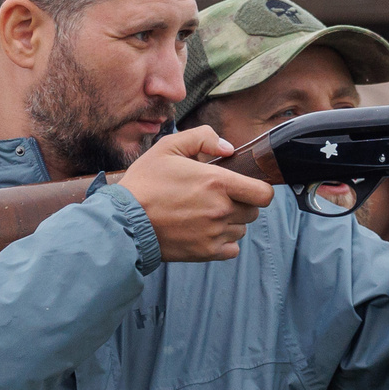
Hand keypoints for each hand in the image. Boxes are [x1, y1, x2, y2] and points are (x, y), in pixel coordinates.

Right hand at [120, 124, 276, 261]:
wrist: (124, 220)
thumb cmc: (145, 182)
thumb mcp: (168, 147)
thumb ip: (203, 138)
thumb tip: (228, 148)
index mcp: (217, 182)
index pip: (263, 193)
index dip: (258, 189)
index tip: (244, 186)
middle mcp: (221, 210)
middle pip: (253, 211)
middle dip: (241, 203)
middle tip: (217, 198)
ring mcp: (215, 233)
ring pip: (242, 229)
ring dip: (231, 222)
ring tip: (206, 214)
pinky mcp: (206, 252)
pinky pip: (232, 249)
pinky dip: (224, 242)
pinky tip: (206, 231)